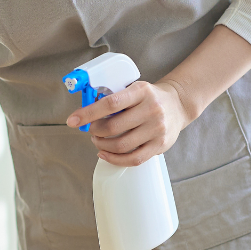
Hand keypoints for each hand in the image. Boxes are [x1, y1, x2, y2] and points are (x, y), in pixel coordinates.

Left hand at [66, 79, 193, 166]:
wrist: (178, 105)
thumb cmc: (149, 98)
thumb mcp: (134, 89)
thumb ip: (115, 99)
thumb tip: (86, 114)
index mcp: (141, 91)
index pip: (110, 103)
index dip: (88, 113)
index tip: (72, 120)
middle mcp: (151, 109)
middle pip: (113, 127)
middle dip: (95, 131)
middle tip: (92, 130)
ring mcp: (157, 129)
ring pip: (121, 145)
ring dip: (103, 146)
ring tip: (98, 141)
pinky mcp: (160, 145)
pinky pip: (133, 159)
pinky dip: (115, 159)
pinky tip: (105, 154)